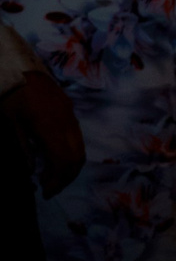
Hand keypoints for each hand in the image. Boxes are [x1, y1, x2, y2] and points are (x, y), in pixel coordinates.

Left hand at [2, 63, 85, 194]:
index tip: (45, 191)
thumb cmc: (11, 95)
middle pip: (77, 157)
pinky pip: (77, 138)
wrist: (19, 68)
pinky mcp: (69, 111)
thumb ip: (22, 147)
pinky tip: (55, 158)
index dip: (56, 179)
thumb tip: (30, 171)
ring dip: (70, 167)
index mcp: (50, 125)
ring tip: (53, 177)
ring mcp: (70, 115)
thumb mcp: (10, 123)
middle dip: (66, 177)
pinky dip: (70, 153)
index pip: (63, 160)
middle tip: (50, 189)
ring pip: (80, 148)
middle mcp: (66, 122)